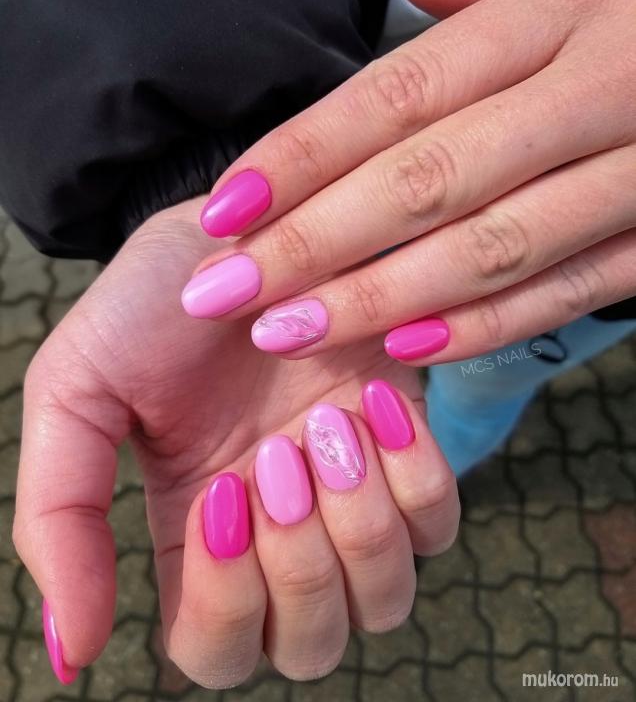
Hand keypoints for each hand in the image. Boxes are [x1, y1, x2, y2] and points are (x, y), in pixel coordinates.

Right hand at [12, 197, 457, 687]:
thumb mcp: (77, 390)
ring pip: (384, 600)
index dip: (224, 605)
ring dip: (357, 525)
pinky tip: (372, 404)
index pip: (216, 651)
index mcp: (196, 534)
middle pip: (310, 644)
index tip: (221, 496)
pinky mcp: (406, 450)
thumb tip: (71, 649)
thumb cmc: (156, 300)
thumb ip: (59, 515)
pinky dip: (414, 478)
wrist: (243, 224)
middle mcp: (278, 531)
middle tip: (275, 456)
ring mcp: (350, 496)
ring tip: (325, 425)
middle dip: (298, 565)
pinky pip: (438, 526)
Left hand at [183, 0, 635, 364]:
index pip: (398, 95)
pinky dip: (484, 326)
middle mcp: (597, 87)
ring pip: (492, 248)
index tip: (224, 212)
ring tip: (291, 332)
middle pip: (427, 179)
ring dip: (380, 299)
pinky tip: (405, 349)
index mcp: (559, 9)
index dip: (302, 156)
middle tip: (227, 296)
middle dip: (315, 245)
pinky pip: (568, 291)